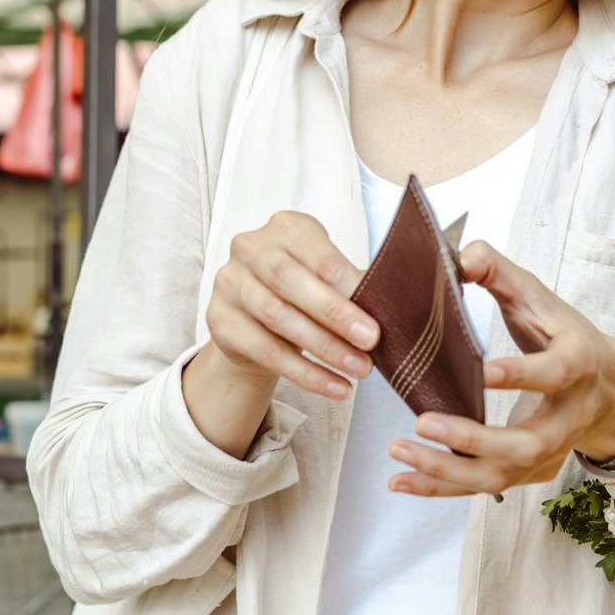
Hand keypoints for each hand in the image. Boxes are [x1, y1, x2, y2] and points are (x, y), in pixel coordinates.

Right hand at [199, 210, 378, 400]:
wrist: (254, 323)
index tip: (378, 312)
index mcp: (286, 227)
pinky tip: (336, 387)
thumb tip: (395, 305)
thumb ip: (352, 285)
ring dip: (324, 348)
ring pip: (277, 317)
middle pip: (291, 281)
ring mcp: (229, 282)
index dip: (348, 283)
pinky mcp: (219, 320)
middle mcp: (250, 247)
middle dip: (335, 314)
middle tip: (371, 341)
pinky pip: (265, 350)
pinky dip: (305, 373)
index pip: (317, 254)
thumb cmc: (302, 293)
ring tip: (359, 368)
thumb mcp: (326, 278)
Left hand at [386, 241, 614, 497]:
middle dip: (474, 440)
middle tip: (422, 423)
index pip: (555, 373)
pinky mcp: (530, 472)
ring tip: (399, 452)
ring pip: (501, 475)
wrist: (609, 388)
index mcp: (577, 365)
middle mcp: (567, 418)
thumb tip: (462, 257)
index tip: (482, 372)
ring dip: (447, 470)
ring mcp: (550, 451)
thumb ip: (501, 272)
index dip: (522, 375)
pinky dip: (440, 486)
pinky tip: (401, 480)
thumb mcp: (541, 298)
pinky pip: (484, 486)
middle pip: (526, 444)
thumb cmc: (567, 336)